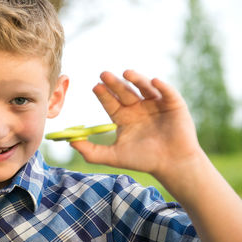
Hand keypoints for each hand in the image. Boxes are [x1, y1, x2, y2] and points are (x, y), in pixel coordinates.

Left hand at [71, 70, 202, 177]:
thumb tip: (71, 142)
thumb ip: (91, 151)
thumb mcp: (113, 156)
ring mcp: (156, 104)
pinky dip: (161, 86)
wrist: (172, 165)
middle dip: (114, 83)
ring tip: (126, 73)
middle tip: (104, 74)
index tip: (95, 86)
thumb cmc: (143, 160)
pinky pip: (167, 92)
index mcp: (124, 117)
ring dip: (136, 79)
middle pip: (124, 92)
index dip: (104, 95)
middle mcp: (138, 108)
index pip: (111, 102)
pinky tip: (153, 81)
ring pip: (144, 88)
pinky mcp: (174, 104)